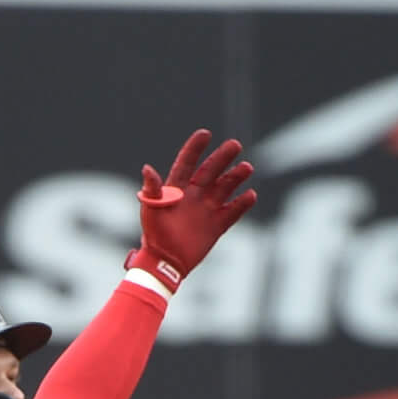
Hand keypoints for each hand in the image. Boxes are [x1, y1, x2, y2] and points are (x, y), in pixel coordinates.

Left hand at [129, 129, 255, 292]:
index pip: (187, 163)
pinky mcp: (216, 226)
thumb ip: (152, 190)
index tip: (205, 134)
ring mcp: (206, 210)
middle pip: (210, 171)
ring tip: (247, 167)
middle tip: (235, 145)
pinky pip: (232, 212)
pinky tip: (251, 195)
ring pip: (225, 188)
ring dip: (236, 177)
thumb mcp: (151, 211)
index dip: (195, 148)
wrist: (164, 264)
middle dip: (222, 158)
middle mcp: (194, 196)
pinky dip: (242, 204)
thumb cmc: (154, 236)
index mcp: (176, 190)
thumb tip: (147, 168)